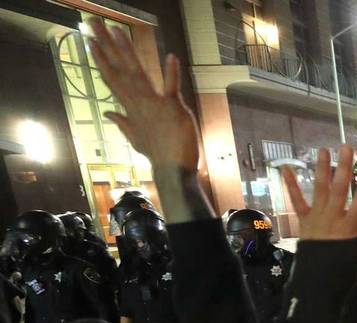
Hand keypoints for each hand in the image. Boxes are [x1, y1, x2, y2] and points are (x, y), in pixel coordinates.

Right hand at [88, 19, 197, 171]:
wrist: (174, 171)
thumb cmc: (158, 153)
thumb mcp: (136, 137)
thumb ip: (122, 122)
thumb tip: (108, 113)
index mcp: (130, 107)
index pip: (111, 78)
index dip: (101, 58)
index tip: (90, 41)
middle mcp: (138, 103)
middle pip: (119, 69)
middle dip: (106, 46)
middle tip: (94, 25)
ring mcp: (154, 105)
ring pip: (137, 73)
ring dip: (127, 51)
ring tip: (117, 31)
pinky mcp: (173, 109)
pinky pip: (171, 88)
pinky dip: (171, 73)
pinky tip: (171, 56)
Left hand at [280, 146, 356, 281]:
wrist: (317, 287)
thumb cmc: (345, 273)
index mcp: (350, 227)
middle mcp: (332, 218)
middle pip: (340, 188)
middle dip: (344, 167)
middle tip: (347, 147)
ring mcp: (316, 219)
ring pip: (320, 190)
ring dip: (322, 169)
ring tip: (323, 150)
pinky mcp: (304, 222)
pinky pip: (297, 202)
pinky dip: (290, 186)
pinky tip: (286, 169)